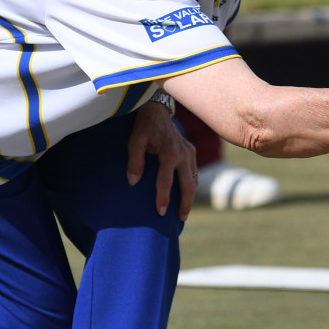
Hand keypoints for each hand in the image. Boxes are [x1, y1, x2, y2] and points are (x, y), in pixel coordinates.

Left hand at [126, 100, 197, 219]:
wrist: (156, 109)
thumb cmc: (143, 126)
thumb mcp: (134, 140)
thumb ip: (134, 161)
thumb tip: (133, 182)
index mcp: (169, 152)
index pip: (166, 181)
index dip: (163, 198)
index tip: (160, 212)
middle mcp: (183, 154)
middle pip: (188, 185)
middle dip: (185, 204)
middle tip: (180, 219)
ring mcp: (190, 152)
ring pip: (194, 179)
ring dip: (190, 196)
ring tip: (183, 212)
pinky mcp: (191, 150)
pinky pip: (194, 172)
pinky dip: (191, 184)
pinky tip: (185, 194)